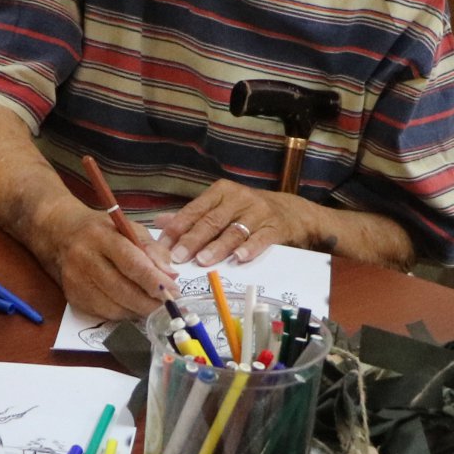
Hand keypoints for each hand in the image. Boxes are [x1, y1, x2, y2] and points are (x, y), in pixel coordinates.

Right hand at [30, 202, 177, 321]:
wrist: (61, 235)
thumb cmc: (102, 231)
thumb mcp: (130, 229)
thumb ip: (153, 250)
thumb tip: (171, 276)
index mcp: (101, 236)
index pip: (131, 263)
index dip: (155, 281)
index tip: (174, 291)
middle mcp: (85, 259)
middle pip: (122, 289)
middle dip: (150, 302)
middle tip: (169, 306)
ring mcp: (76, 281)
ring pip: (114, 306)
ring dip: (139, 311)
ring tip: (154, 307)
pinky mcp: (73, 297)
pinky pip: (104, 314)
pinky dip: (123, 313)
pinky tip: (133, 306)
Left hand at [157, 180, 305, 267]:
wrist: (293, 212)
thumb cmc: (249, 212)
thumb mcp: (221, 207)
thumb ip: (193, 215)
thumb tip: (160, 223)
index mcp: (221, 192)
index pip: (195, 210)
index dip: (178, 229)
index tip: (163, 246)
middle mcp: (239, 198)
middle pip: (212, 221)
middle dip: (193, 240)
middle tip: (178, 256)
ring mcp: (259, 212)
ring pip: (234, 231)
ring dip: (218, 247)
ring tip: (203, 260)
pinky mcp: (276, 227)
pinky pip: (261, 239)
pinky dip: (250, 249)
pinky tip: (239, 258)